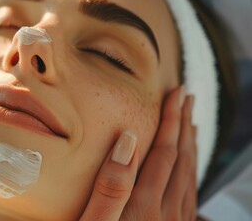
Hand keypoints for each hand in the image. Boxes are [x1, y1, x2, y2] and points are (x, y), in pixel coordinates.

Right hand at [80, 86, 197, 219]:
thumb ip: (111, 186)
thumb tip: (127, 140)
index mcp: (145, 206)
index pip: (164, 152)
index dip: (171, 120)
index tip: (176, 94)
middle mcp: (168, 213)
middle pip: (181, 159)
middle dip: (184, 124)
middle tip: (187, 98)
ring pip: (190, 175)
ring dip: (190, 145)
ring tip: (189, 123)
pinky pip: (191, 193)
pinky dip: (192, 170)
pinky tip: (188, 164)